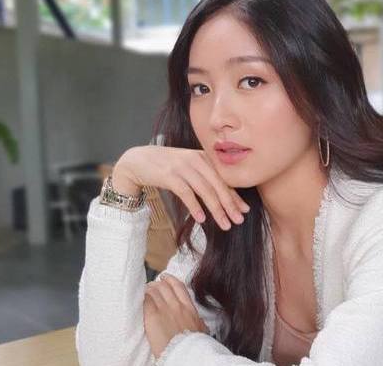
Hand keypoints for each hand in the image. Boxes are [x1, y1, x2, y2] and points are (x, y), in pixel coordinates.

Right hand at [110, 145, 249, 230]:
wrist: (137, 161)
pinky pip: (186, 193)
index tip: (245, 210)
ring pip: (205, 190)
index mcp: (203, 157)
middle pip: (217, 185)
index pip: (223, 178)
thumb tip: (223, 196)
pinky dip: (195, 207)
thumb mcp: (188, 167)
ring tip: (225, 224)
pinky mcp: (169, 175)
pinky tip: (202, 219)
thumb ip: (204, 176)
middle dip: (230, 204)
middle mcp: (195, 160)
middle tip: (238, 220)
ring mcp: (182, 167)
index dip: (235, 195)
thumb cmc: (166, 167)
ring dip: (216, 209)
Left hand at [143, 273, 209, 358]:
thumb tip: (200, 323)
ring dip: (149, 289)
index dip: (170, 280)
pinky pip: (146, 301)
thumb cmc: (192, 345)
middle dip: (157, 283)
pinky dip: (144, 298)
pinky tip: (142, 299)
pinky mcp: (152, 316)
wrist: (183, 353)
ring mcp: (164, 309)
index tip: (166, 277)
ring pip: (154, 291)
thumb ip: (198, 322)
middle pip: (164, 286)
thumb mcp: (201, 330)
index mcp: (189, 308)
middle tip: (153, 284)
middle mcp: (176, 305)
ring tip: (145, 290)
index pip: (178, 286)